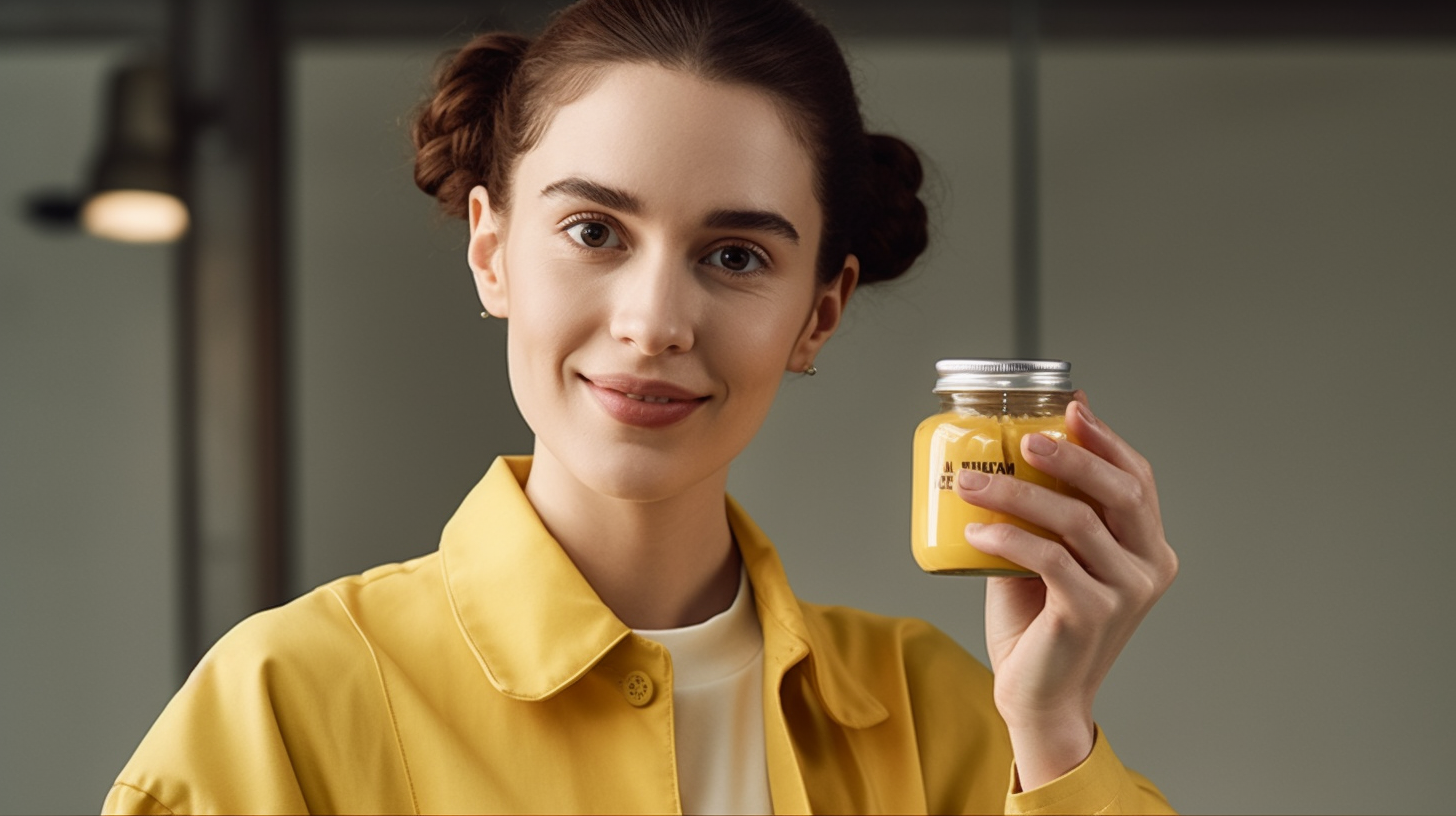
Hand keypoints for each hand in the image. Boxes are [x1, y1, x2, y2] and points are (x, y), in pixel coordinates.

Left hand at [954, 391, 1176, 789]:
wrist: (1039, 697)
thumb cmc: (1040, 625)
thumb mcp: (1046, 556)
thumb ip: (1043, 511)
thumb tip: (1016, 449)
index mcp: (1147, 549)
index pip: (1138, 480)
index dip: (1107, 441)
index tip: (1071, 409)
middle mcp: (1148, 567)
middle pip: (1120, 492)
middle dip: (1074, 456)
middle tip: (1027, 439)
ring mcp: (1125, 592)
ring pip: (1077, 521)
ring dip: (1018, 493)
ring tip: (972, 482)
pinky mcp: (1091, 613)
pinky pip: (1049, 558)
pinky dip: (1007, 538)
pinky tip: (975, 531)